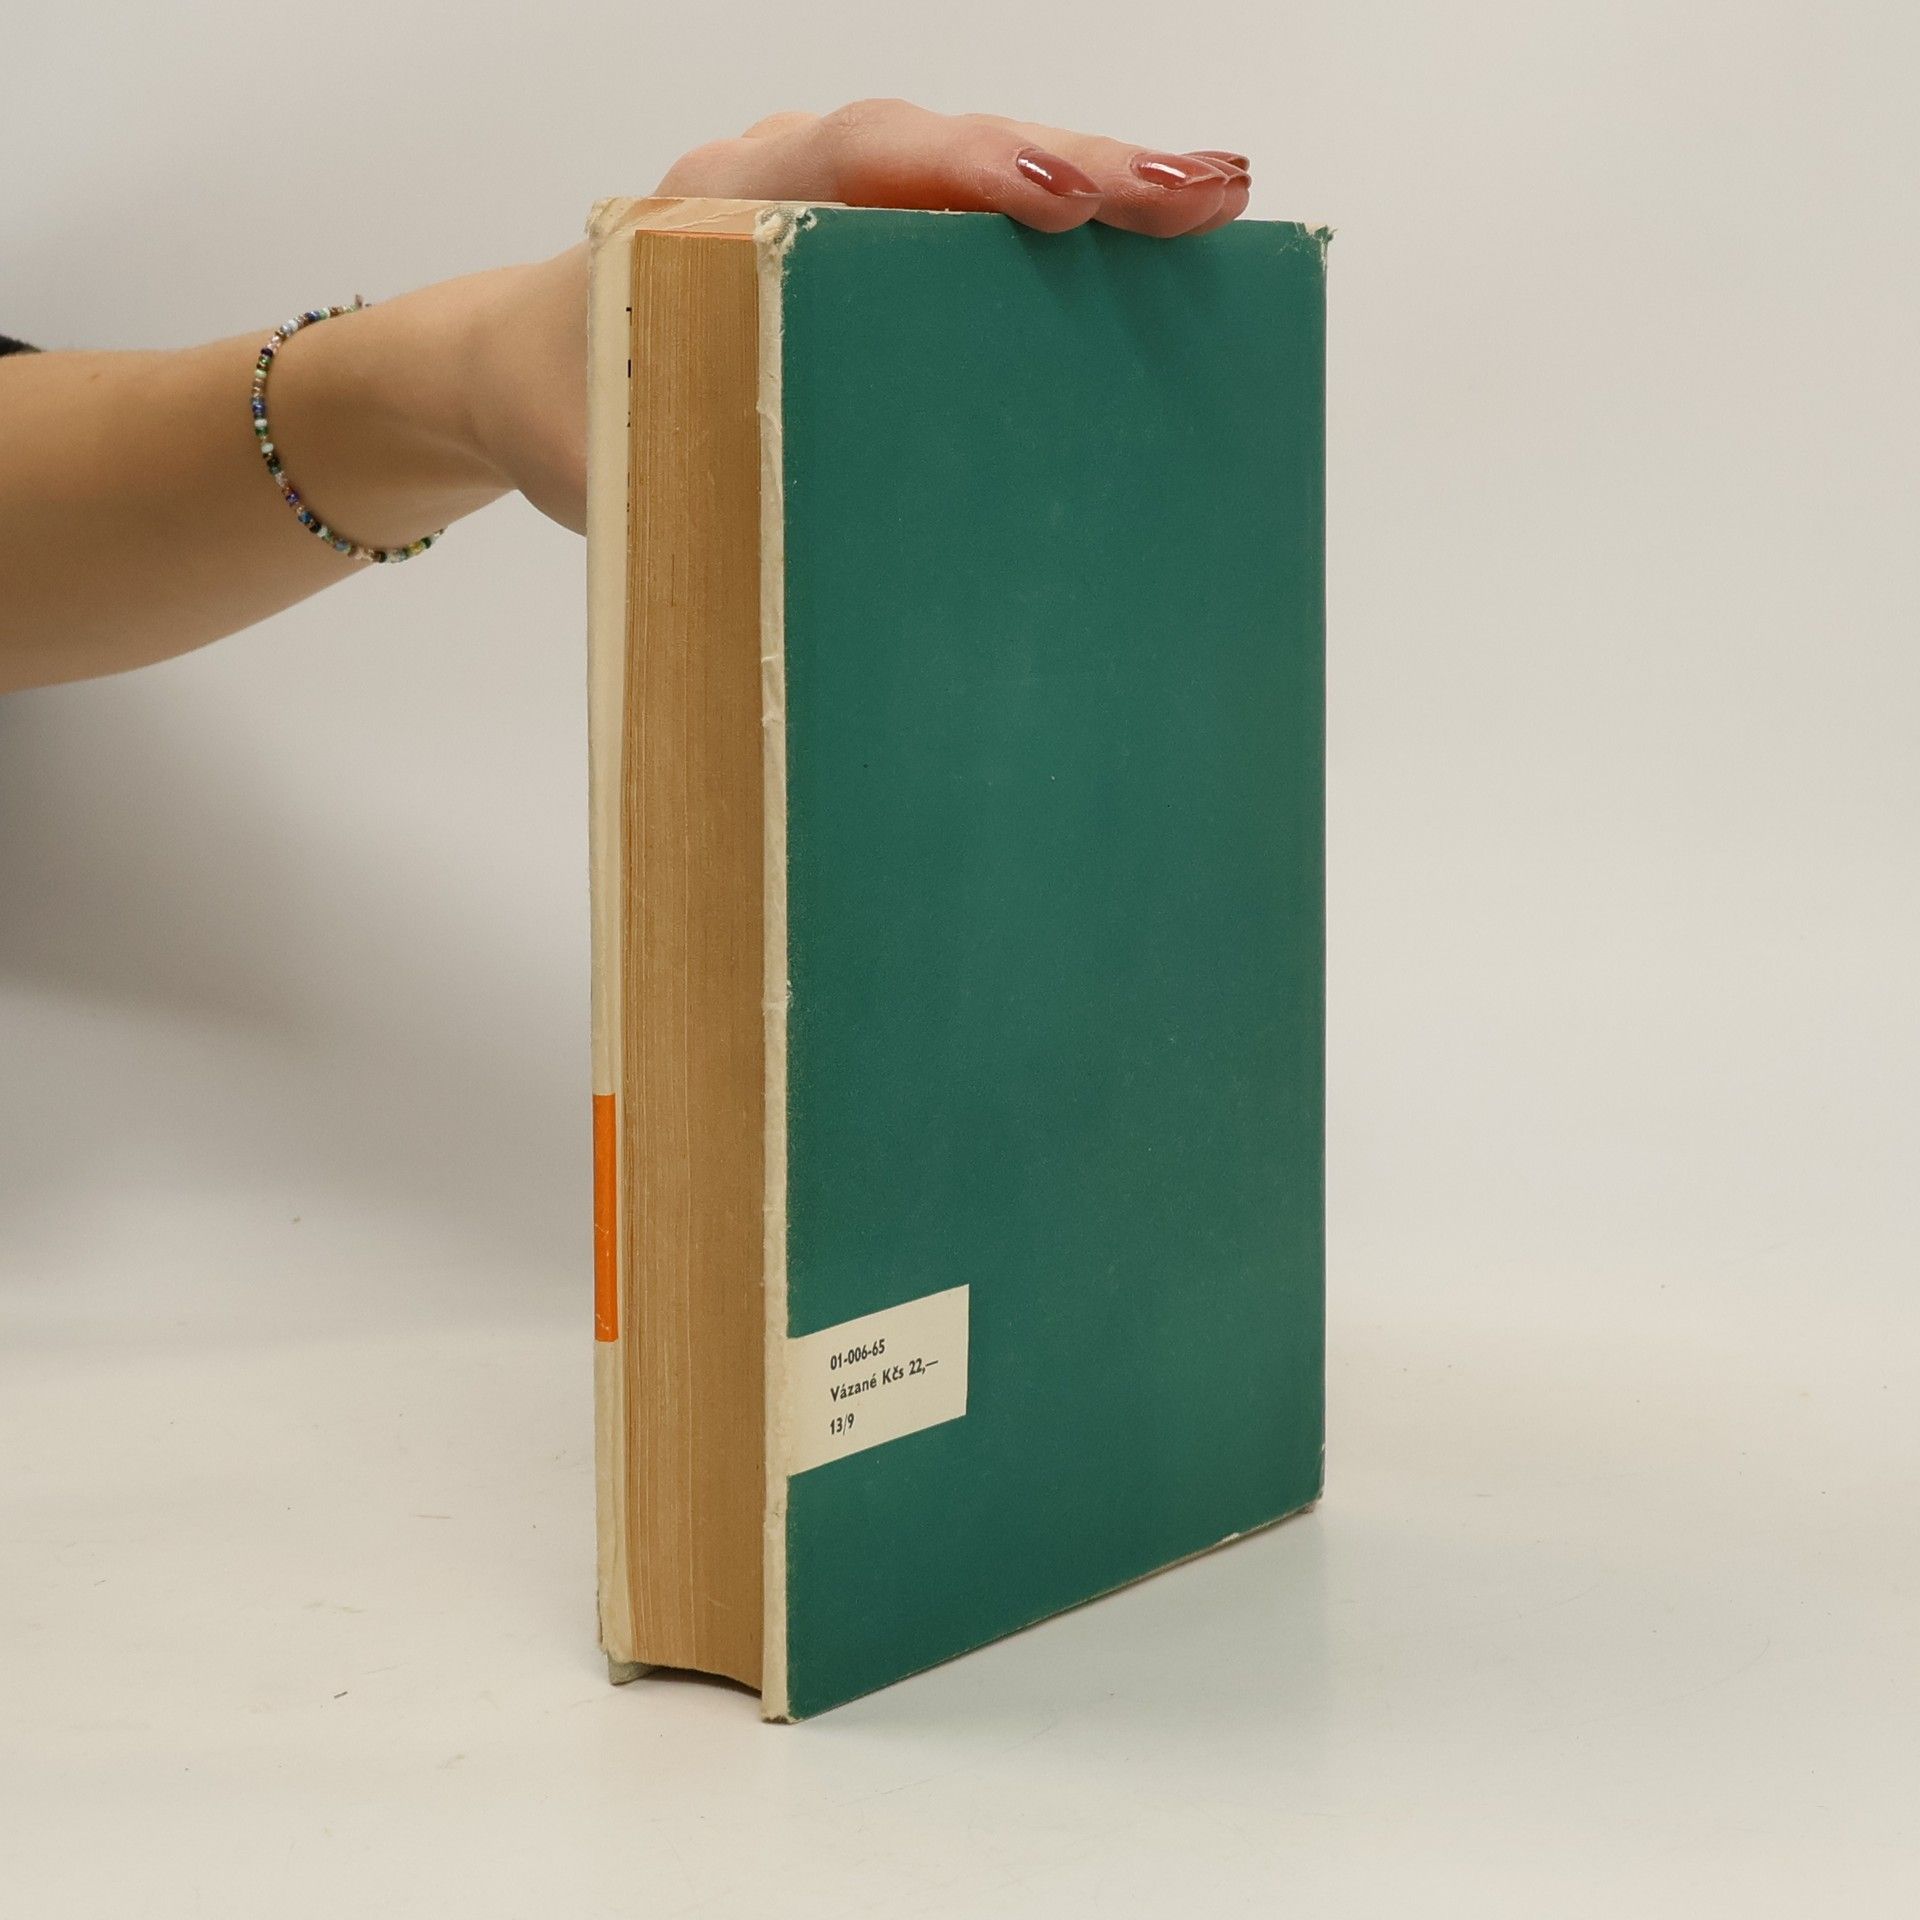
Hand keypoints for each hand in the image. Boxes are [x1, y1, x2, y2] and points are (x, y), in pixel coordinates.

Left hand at [465, 102, 1253, 534]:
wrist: (523, 371)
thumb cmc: (566, 400)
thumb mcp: (609, 450)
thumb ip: (681, 480)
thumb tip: (792, 576)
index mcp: (722, 207)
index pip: (856, 158)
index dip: (958, 170)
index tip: (1051, 198)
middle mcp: (797, 189)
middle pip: (952, 154)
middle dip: (1081, 167)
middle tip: (1197, 199)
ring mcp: (848, 221)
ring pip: (984, 185)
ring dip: (1102, 192)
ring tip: (1215, 209)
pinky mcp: (877, 270)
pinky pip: (980, 241)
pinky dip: (1069, 245)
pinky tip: (1158, 258)